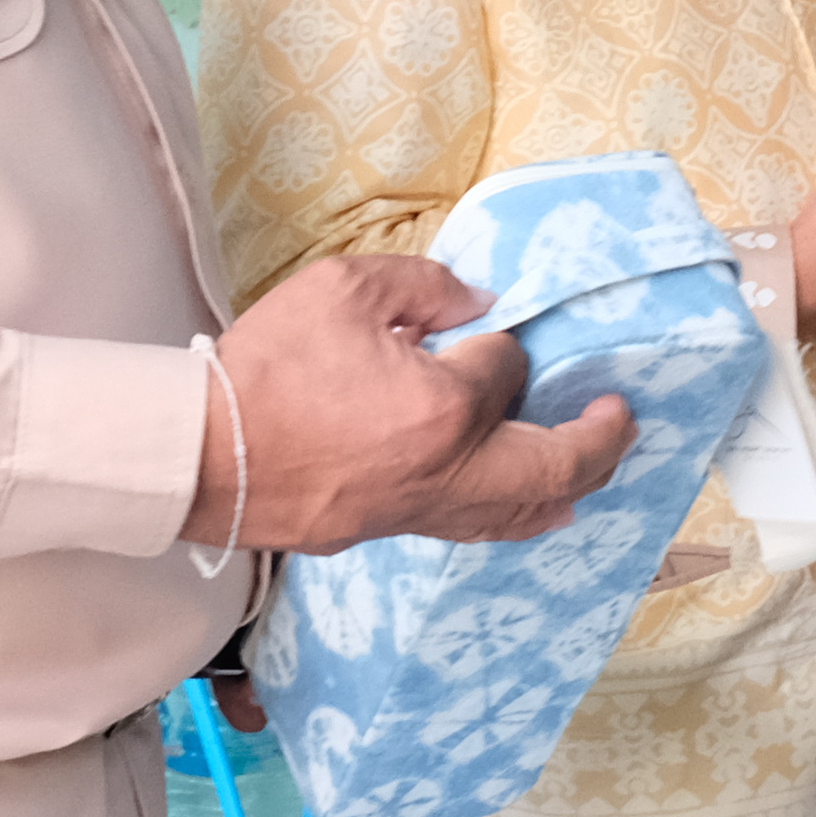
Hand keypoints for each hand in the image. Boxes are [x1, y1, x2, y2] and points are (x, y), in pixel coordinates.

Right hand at [202, 253, 636, 552]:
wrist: (196, 455)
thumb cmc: (263, 369)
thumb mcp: (340, 290)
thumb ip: (422, 284)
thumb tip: (475, 302)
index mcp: (443, 410)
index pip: (506, 370)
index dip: (501, 345)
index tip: (484, 332)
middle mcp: (445, 473)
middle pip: (551, 470)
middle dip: (598, 444)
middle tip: (619, 417)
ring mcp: (415, 512)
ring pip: (513, 514)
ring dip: (563, 489)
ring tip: (592, 470)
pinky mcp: (382, 532)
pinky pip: (469, 529)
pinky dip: (510, 515)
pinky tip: (522, 508)